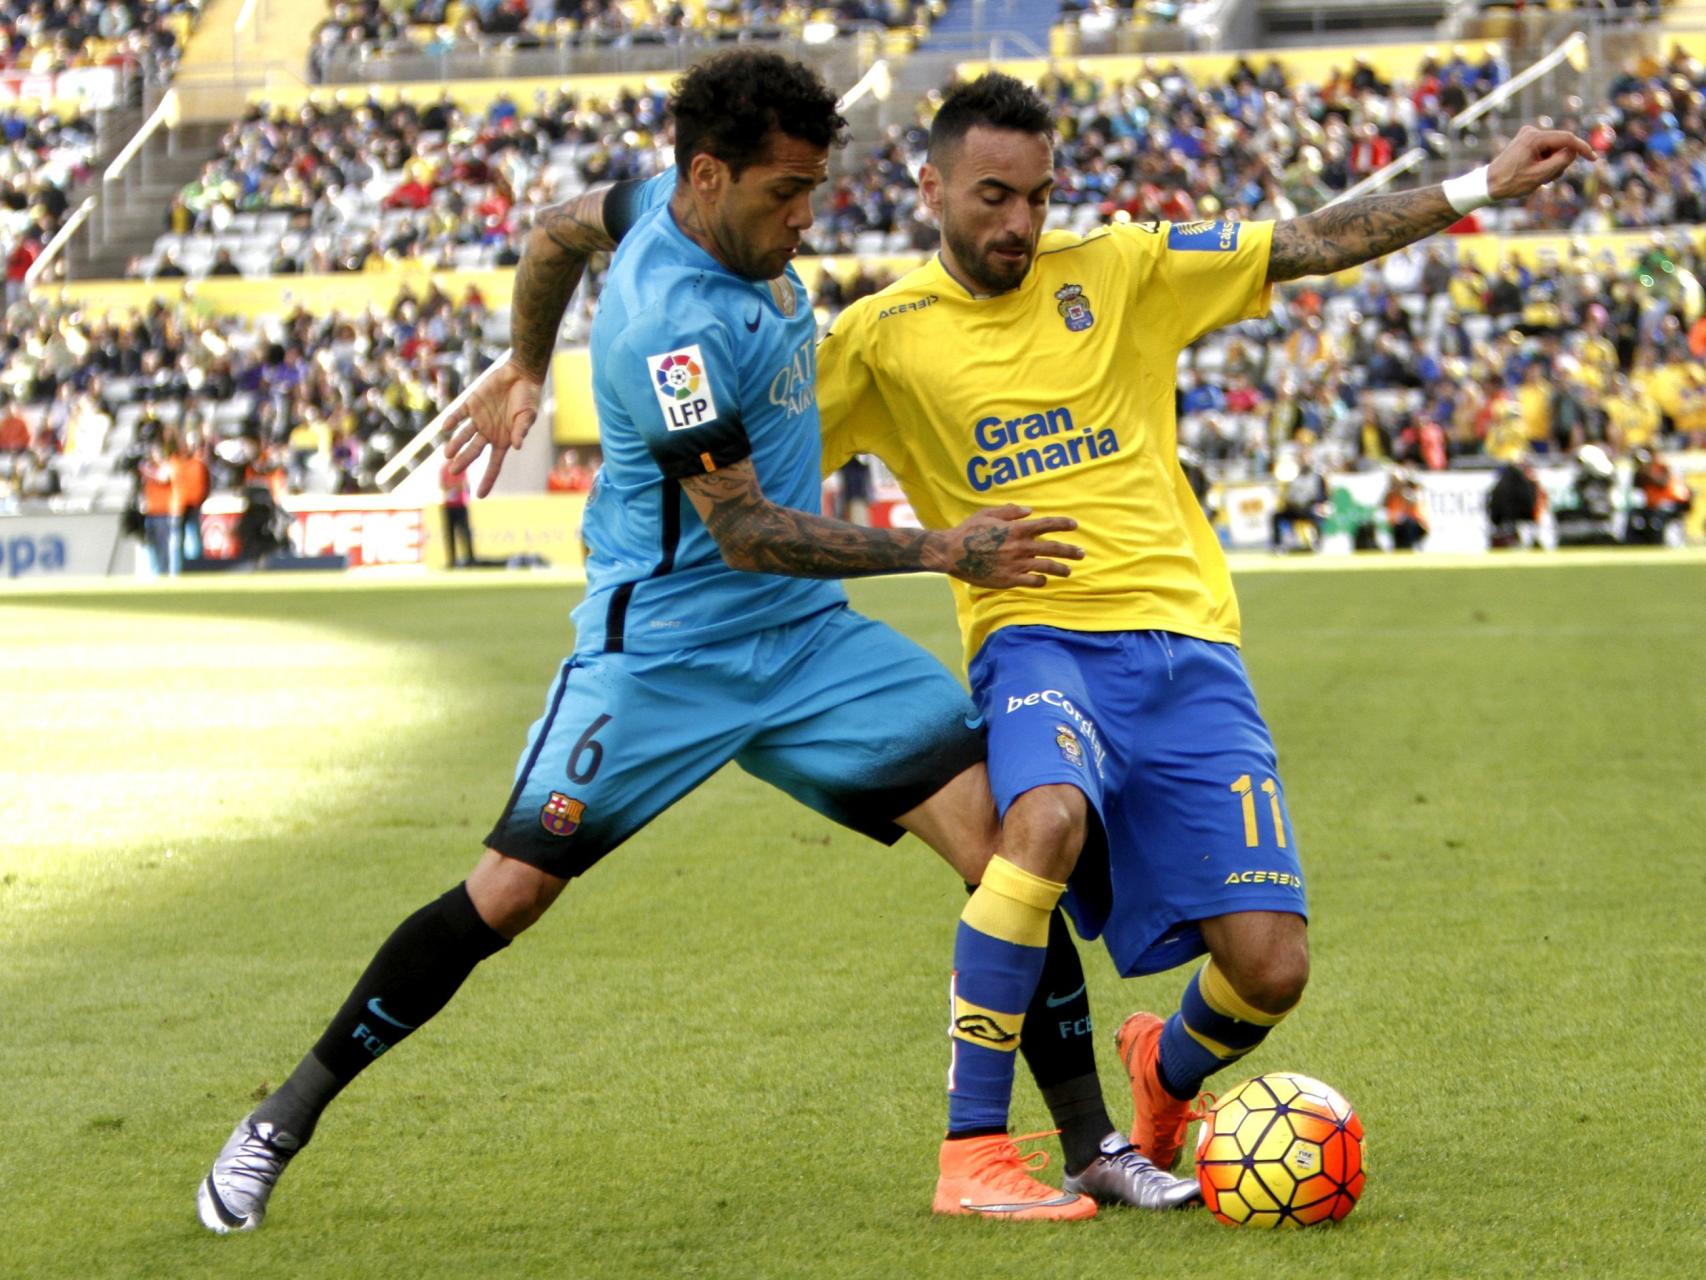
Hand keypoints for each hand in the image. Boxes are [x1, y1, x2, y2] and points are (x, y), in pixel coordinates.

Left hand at [442, 356, 543, 497]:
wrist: (521, 374)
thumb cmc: (528, 397)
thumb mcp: (528, 415)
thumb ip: (521, 430)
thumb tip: (516, 446)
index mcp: (503, 440)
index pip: (494, 464)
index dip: (487, 479)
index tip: (479, 495)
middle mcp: (489, 432)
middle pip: (474, 451)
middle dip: (464, 461)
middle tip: (453, 471)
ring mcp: (479, 419)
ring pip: (464, 435)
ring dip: (455, 444)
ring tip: (447, 453)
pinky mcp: (471, 403)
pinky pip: (459, 414)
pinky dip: (452, 420)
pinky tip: (445, 428)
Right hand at [935, 504, 1083, 588]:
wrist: (952, 553)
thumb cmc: (968, 531)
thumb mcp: (987, 514)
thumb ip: (1010, 512)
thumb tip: (1029, 511)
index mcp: (1017, 529)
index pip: (1047, 525)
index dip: (1062, 524)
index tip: (1074, 525)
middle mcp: (1020, 547)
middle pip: (1053, 549)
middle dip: (1070, 551)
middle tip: (1081, 553)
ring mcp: (1016, 564)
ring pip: (1047, 567)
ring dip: (1060, 569)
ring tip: (1068, 571)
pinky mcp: (1009, 579)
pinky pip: (1032, 581)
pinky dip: (1040, 580)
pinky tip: (1043, 580)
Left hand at [1486, 125, 1596, 201]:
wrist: (1487, 184)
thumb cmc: (1511, 182)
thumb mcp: (1540, 175)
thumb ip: (1561, 162)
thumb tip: (1573, 152)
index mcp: (1534, 138)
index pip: (1567, 139)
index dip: (1582, 148)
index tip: (1593, 159)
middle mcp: (1531, 132)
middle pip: (1560, 145)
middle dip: (1560, 162)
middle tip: (1548, 179)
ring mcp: (1528, 135)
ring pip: (1553, 149)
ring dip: (1552, 164)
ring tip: (1538, 178)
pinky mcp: (1526, 141)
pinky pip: (1545, 150)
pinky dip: (1544, 162)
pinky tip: (1534, 172)